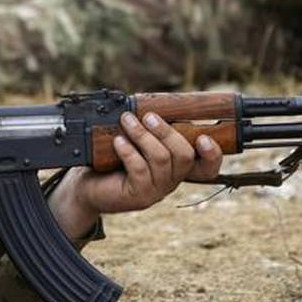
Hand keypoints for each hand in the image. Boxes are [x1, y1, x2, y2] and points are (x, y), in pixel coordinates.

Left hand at [47, 113, 222, 238]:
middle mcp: (171, 180)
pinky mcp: (138, 196)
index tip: (204, 137)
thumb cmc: (112, 159)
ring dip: (143, 136)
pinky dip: (129, 151)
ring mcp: (156, 190)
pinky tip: (118, 141)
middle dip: (167, 132)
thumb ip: (149, 129)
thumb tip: (151, 105)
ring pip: (161, 159)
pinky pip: (139, 170)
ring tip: (126, 121)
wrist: (88, 184)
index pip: (207, 168)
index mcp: (176, 167)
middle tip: (148, 116)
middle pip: (184, 155)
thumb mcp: (135, 141)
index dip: (212, 154)